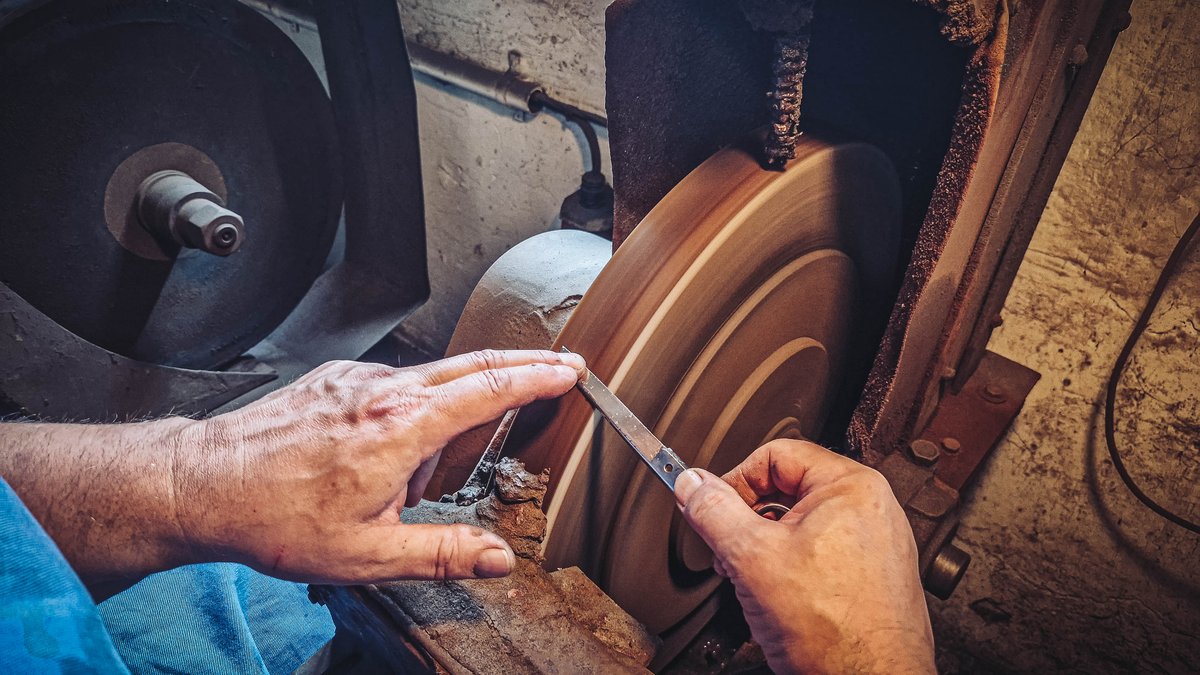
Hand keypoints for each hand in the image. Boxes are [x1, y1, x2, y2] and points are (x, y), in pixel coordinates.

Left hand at [174, 349, 584, 584]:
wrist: (203, 486)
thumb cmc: (276, 519)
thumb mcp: (368, 555)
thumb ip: (442, 554)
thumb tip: (498, 560)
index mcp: (401, 430)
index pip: (489, 390)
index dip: (539, 377)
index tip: (571, 370)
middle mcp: (383, 392)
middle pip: (472, 364)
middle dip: (524, 363)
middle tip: (560, 366)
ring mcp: (357, 380)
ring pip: (431, 379)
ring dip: (456, 404)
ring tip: (425, 475)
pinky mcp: (335, 380)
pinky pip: (393, 385)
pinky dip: (412, 407)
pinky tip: (389, 452)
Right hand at [674, 440, 934, 674]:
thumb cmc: (835, 632)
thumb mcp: (751, 559)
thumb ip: (713, 512)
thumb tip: (690, 483)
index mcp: (850, 486)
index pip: (775, 455)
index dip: (735, 481)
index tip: (713, 508)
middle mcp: (870, 507)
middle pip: (786, 490)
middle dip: (749, 522)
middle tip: (731, 554)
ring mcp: (874, 542)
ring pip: (799, 525)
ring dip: (766, 549)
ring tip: (755, 583)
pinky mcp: (871, 574)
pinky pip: (820, 553)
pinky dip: (791, 570)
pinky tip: (781, 600)